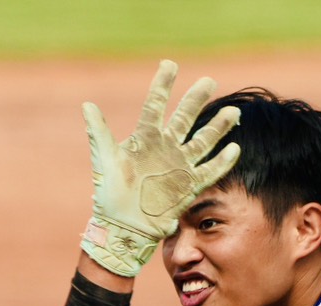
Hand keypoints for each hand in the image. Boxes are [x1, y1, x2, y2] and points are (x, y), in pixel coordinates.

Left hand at [80, 60, 240, 276]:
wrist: (122, 226)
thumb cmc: (110, 194)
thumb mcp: (104, 160)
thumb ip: (99, 132)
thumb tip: (87, 105)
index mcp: (144, 139)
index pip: (155, 105)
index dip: (162, 85)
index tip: (170, 64)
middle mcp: (164, 148)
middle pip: (185, 118)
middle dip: (196, 99)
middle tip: (209, 81)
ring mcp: (178, 166)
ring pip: (202, 141)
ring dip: (217, 127)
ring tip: (232, 111)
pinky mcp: (188, 186)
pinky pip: (210, 171)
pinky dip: (222, 162)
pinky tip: (234, 149)